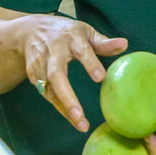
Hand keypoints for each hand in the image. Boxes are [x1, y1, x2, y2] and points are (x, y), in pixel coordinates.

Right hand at [21, 16, 127, 131]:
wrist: (30, 31)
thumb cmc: (67, 33)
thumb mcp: (86, 32)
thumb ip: (104, 43)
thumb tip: (125, 44)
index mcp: (71, 38)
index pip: (81, 50)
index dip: (90, 63)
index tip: (100, 78)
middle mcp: (53, 51)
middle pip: (56, 74)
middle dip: (67, 95)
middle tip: (79, 114)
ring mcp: (40, 64)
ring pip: (49, 89)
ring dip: (64, 107)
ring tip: (81, 124)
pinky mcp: (33, 75)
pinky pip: (47, 94)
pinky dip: (59, 107)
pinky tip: (72, 119)